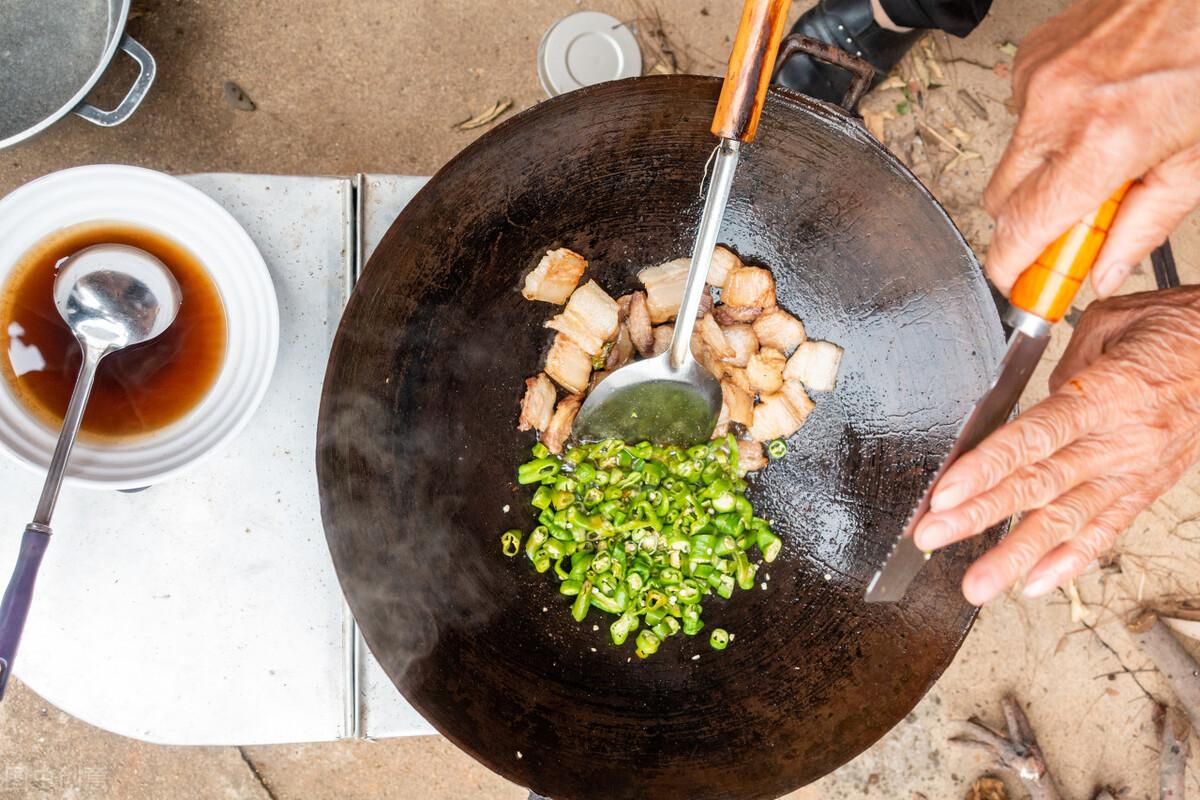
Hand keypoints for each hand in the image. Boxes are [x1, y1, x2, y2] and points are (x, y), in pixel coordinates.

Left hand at [912, 287, 1199, 604]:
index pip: (1035, 438)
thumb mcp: (1108, 326)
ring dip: (1015, 554)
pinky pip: (1105, 531)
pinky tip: (1032, 583)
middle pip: (1039, 485)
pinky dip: (1068, 561)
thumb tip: (1025, 405)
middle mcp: (1121, 440)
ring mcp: (1135, 471)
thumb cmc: (1170, 329)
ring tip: (976, 583)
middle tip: (932, 537)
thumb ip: (1060, 371)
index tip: (946, 493)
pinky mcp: (1147, 489)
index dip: (987, 468)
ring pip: (1067, 520)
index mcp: (1106, 394)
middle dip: (979, 515)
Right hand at [984, 0, 1199, 297]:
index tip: (1024, 288)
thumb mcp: (1197, 161)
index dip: (1016, 270)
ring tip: (1101, 148)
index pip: (1022, 231)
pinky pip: (1021, 116)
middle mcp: (1058, 110)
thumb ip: (1143, 226)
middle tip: (1076, 225)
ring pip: (1011, 159)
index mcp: (1102, 143)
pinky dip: (1050, 126)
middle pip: (1002, 203)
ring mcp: (1037, 79)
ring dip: (1045, 169)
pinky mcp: (1031, 58)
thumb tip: (1103, 270)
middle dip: (1032, 223)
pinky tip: (1094, 109)